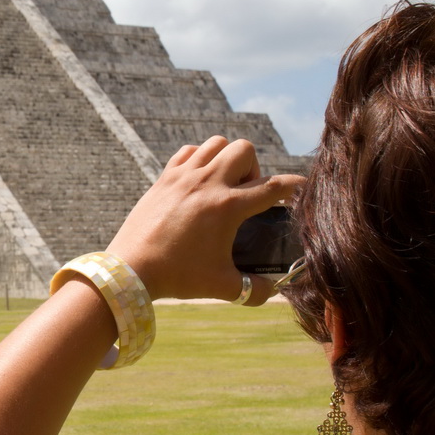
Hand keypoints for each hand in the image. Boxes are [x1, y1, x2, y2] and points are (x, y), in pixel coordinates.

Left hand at [107, 137, 304, 303]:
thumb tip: (272, 291)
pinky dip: (199, 157)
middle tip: (245, 194)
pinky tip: (198, 180)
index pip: (274, 187)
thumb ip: (254, 290)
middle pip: (244, 150)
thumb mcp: (222, 286)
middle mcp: (208, 183)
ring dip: (226, 157)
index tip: (303, 187)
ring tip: (223, 184)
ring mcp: (183, 177)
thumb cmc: (178, 277)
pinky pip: (188, 151)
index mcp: (228, 207)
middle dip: (253, 168)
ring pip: (216, 143)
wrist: (131, 269)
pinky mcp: (163, 178)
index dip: (295, 186)